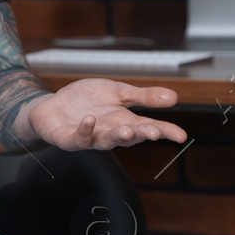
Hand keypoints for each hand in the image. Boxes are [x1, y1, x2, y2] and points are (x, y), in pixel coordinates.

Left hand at [25, 79, 185, 150]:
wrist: (53, 105)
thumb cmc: (86, 100)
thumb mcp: (118, 92)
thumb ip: (143, 97)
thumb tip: (174, 98)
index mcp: (124, 121)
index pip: (148, 128)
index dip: (165, 131)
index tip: (181, 135)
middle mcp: (109, 132)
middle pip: (129, 137)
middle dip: (142, 134)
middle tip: (155, 132)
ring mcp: (90, 137)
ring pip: (106, 141)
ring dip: (117, 136)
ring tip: (126, 130)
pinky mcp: (69, 139)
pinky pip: (78, 138)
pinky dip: (85, 131)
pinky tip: (90, 120)